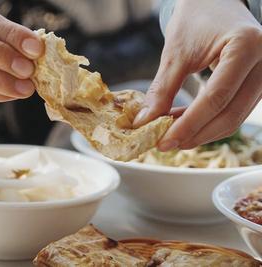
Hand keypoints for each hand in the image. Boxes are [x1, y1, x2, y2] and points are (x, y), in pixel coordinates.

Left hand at [133, 0, 261, 150]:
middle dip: (194, 134)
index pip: (216, 98)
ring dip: (200, 131)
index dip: (188, 125)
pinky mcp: (256, 84)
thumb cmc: (195, 20)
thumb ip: (162, 91)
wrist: (213, 4)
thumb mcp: (175, 53)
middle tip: (165, 144)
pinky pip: (233, 111)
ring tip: (171, 135)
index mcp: (246, 46)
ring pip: (233, 117)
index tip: (163, 141)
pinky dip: (207, 121)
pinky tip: (184, 124)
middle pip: (229, 114)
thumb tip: (146, 123)